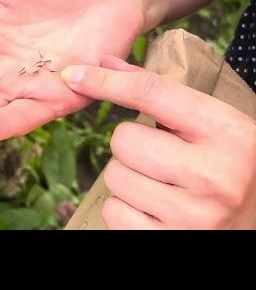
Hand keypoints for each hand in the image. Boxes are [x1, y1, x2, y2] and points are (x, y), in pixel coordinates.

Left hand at [61, 55, 255, 228]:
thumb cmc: (229, 165)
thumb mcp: (210, 124)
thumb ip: (158, 92)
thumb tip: (104, 63)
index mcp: (227, 133)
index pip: (151, 94)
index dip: (106, 82)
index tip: (74, 75)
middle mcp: (214, 175)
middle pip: (123, 140)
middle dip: (131, 145)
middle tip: (160, 156)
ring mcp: (192, 215)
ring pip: (114, 177)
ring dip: (128, 178)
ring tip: (162, 185)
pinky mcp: (169, 240)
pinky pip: (113, 212)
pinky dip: (125, 209)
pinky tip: (156, 209)